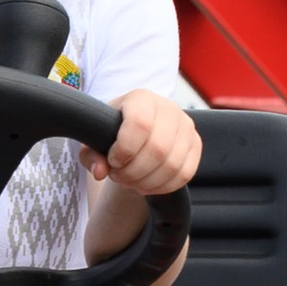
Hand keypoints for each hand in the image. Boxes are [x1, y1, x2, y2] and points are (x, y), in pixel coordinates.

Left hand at [84, 87, 201, 198]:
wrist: (136, 132)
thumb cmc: (113, 133)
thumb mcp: (94, 140)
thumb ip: (91, 155)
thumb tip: (99, 171)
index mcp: (141, 99)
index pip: (140, 123)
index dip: (124, 149)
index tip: (113, 161)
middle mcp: (168, 108)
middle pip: (158, 149)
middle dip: (134, 172)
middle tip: (119, 176)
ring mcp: (186, 126)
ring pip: (172, 165)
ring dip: (147, 182)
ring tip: (131, 182)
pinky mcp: (195, 145)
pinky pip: (184, 174)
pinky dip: (163, 187)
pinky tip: (147, 185)